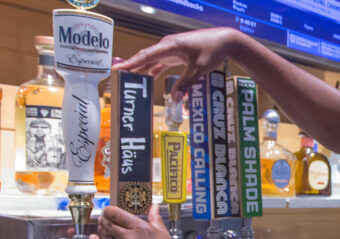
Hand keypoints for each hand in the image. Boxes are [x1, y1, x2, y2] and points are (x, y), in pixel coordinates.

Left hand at [90, 204, 190, 238]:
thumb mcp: (165, 236)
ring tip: (103, 228)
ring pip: (104, 236)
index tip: (109, 210)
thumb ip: (155, 220)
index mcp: (142, 229)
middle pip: (108, 223)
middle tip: (105, 218)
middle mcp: (129, 238)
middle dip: (105, 219)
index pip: (116, 213)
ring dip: (101, 230)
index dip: (109, 210)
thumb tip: (154, 208)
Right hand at [113, 27, 238, 100]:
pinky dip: (152, 70)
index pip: (146, 56)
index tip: (116, 70)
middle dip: (130, 68)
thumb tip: (175, 98)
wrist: (223, 40)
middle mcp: (167, 46)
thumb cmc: (212, 50)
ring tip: (127, 82)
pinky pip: (159, 62)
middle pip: (145, 58)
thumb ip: (186, 83)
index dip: (131, 63)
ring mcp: (170, 49)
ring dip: (140, 70)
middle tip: (116, 80)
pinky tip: (146, 80)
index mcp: (170, 46)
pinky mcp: (175, 54)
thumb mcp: (200, 69)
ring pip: (151, 61)